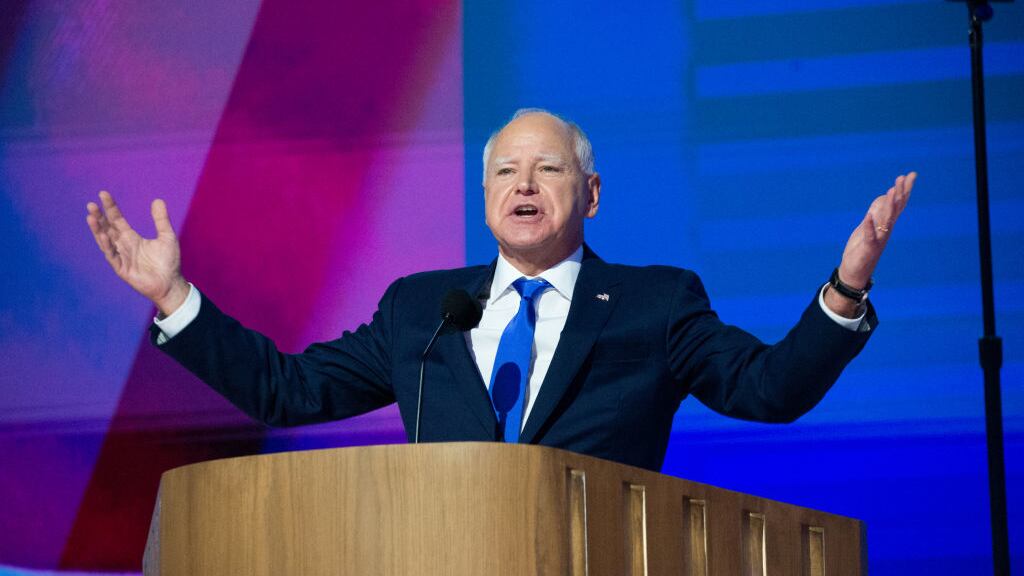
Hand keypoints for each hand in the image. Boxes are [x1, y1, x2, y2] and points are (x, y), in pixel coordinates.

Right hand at [86, 190, 188, 315]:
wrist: (170, 283)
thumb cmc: (168, 262)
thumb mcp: (167, 236)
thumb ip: (161, 220)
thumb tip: (157, 200)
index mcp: (132, 238)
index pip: (117, 220)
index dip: (110, 208)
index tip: (103, 194)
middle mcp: (123, 246)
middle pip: (107, 229)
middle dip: (99, 217)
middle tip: (91, 204)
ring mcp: (121, 257)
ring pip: (105, 241)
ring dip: (98, 229)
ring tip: (91, 216)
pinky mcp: (121, 268)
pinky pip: (112, 255)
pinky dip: (107, 245)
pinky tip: (103, 234)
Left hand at [825, 172, 915, 316]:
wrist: (856, 271)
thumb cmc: (863, 247)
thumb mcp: (869, 225)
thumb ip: (877, 212)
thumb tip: (884, 196)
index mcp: (886, 224)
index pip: (898, 204)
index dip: (904, 189)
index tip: (911, 175)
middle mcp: (886, 230)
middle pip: (896, 209)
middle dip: (900, 193)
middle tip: (904, 177)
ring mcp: (878, 239)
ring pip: (886, 220)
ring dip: (888, 206)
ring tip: (891, 191)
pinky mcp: (868, 248)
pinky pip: (870, 236)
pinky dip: (869, 226)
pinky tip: (869, 217)